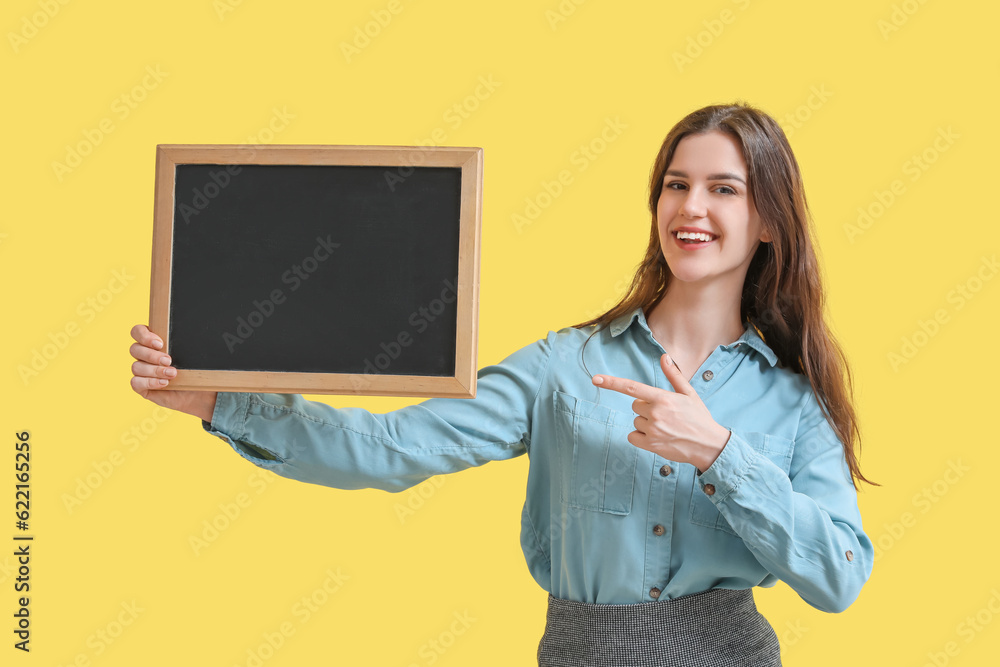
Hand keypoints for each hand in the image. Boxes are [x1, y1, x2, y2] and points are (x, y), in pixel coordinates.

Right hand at [129, 324, 217, 421]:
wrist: (198, 392)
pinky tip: (164, 383)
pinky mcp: (141, 386)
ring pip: (136, 367)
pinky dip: (149, 382)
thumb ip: (187, 343)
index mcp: (152, 342)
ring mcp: (141, 371)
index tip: (160, 343)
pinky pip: (135, 382)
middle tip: (169, 360)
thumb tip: (194, 333)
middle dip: (152, 355)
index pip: (137, 331)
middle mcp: (144, 355)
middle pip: (135, 349)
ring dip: (155, 370)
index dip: (144, 336)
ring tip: (172, 374)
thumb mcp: (193, 355)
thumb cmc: (194, 371)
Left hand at [592, 353, 730, 473]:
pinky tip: (658, 437)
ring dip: (646, 423)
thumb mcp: (689, 393)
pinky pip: (633, 437)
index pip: (632, 388)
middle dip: (646, 408)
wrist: (708, 445)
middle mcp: (655, 414)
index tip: (596, 379)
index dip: (612, 383)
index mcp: (663, 398)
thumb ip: (674, 375)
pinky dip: (641, 437)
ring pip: (636, 421)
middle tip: (666, 414)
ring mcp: (652, 430)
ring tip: (666, 427)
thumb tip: (664, 357)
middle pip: (635, 406)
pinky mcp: (651, 445)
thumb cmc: (699, 417)